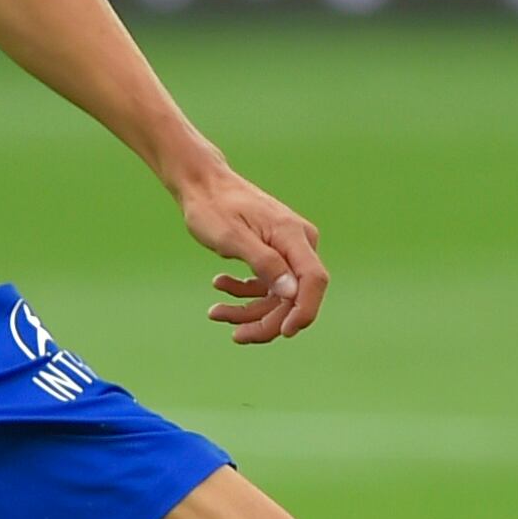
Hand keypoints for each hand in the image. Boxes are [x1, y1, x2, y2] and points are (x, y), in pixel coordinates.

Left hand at [175, 164, 330, 342]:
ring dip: (250, 311)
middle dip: (267, 321)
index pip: (314, 280)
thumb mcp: (232, 237)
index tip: (284, 333)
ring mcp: (288, 250)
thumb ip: (264, 264)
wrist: (203, 184)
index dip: (304, 310)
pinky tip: (220, 284)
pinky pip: (268, 285)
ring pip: (279, 296)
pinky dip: (245, 292)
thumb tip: (291, 293)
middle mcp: (298, 243)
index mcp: (292, 235)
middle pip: (295, 295)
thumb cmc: (213, 207)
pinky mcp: (276, 254)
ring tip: (215, 312)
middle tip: (236, 335)